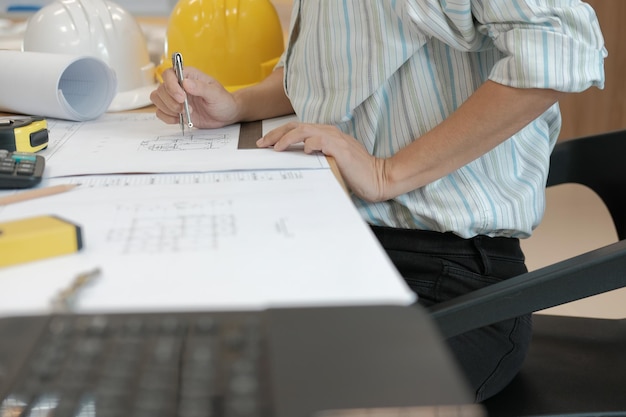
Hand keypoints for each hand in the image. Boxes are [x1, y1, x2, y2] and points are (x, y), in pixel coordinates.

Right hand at [150, 67, 240, 128]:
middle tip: (188, 109)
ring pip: (157, 99)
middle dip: (171, 102)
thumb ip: (201, 87)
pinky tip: (179, 119)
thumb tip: (185, 82)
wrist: (226, 115)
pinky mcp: (174, 110)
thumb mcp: (215, 94)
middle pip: (161, 89)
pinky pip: (160, 112)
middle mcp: (178, 85)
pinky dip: (167, 117)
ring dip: (168, 109)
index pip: (169, 74)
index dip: (171, 86)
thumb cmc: (223, 101)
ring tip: (185, 114)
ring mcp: (174, 98)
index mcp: (188, 75)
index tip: (182, 98)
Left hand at [257, 122, 388, 201]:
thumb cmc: (356, 174)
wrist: (379, 178)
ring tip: (275, 147)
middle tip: (262, 144)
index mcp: (326, 135)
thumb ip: (317, 158)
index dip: (280, 134)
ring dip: (287, 138)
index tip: (265, 144)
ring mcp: (336, 139)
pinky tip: (303, 150)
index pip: (298, 129)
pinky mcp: (341, 149)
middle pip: (297, 126)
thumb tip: (296, 161)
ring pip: (305, 130)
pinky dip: (310, 143)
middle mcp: (329, 133)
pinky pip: (321, 141)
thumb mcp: (331, 163)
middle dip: (276, 134)